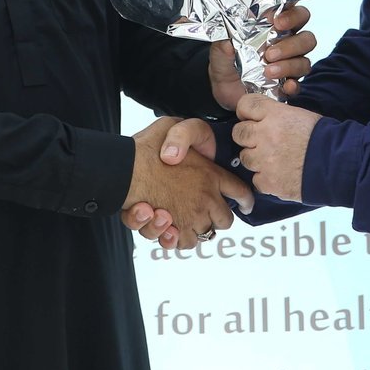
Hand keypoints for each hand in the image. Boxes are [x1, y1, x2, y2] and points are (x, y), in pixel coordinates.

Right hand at [123, 117, 250, 250]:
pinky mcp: (175, 232)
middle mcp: (206, 200)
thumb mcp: (170, 126)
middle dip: (216, 217)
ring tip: (175, 217)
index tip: (245, 203)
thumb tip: (181, 151)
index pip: (240, 191)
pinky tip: (165, 226)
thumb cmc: (144, 149)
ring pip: (204, 234)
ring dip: (192, 228)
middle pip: (225, 219)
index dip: (245, 199)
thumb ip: (184, 133)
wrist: (124, 170)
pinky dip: (175, 238)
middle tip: (199, 209)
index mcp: (211, 174)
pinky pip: (183, 243)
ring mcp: (192, 218)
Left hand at [210, 1, 316, 109]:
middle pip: (307, 38)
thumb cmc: (226, 62)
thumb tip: (234, 32)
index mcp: (274, 29)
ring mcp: (290, 66)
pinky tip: (285, 86)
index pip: (295, 14)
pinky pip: (299, 85)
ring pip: (304, 61)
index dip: (292, 15)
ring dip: (288, 65)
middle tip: (270, 52)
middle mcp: (287, 45)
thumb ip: (226, 37)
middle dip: (292, 44)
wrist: (222, 90)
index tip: (276, 20)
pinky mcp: (287, 86)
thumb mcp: (220, 47)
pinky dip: (294, 85)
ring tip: (268, 70)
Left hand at [233, 93, 320, 201]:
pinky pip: (256, 179)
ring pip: (244, 158)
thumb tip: (261, 118)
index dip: (245, 111)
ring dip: (256, 159)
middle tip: (261, 141)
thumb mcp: (300, 115)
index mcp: (275, 115)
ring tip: (273, 160)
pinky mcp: (268, 182)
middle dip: (247, 137)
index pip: (245, 105)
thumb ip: (276, 115)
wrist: (339, 164)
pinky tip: (279, 174)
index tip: (250, 117)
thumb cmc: (324, 138)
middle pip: (239, 133)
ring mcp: (265, 160)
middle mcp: (266, 135)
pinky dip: (265, 178)